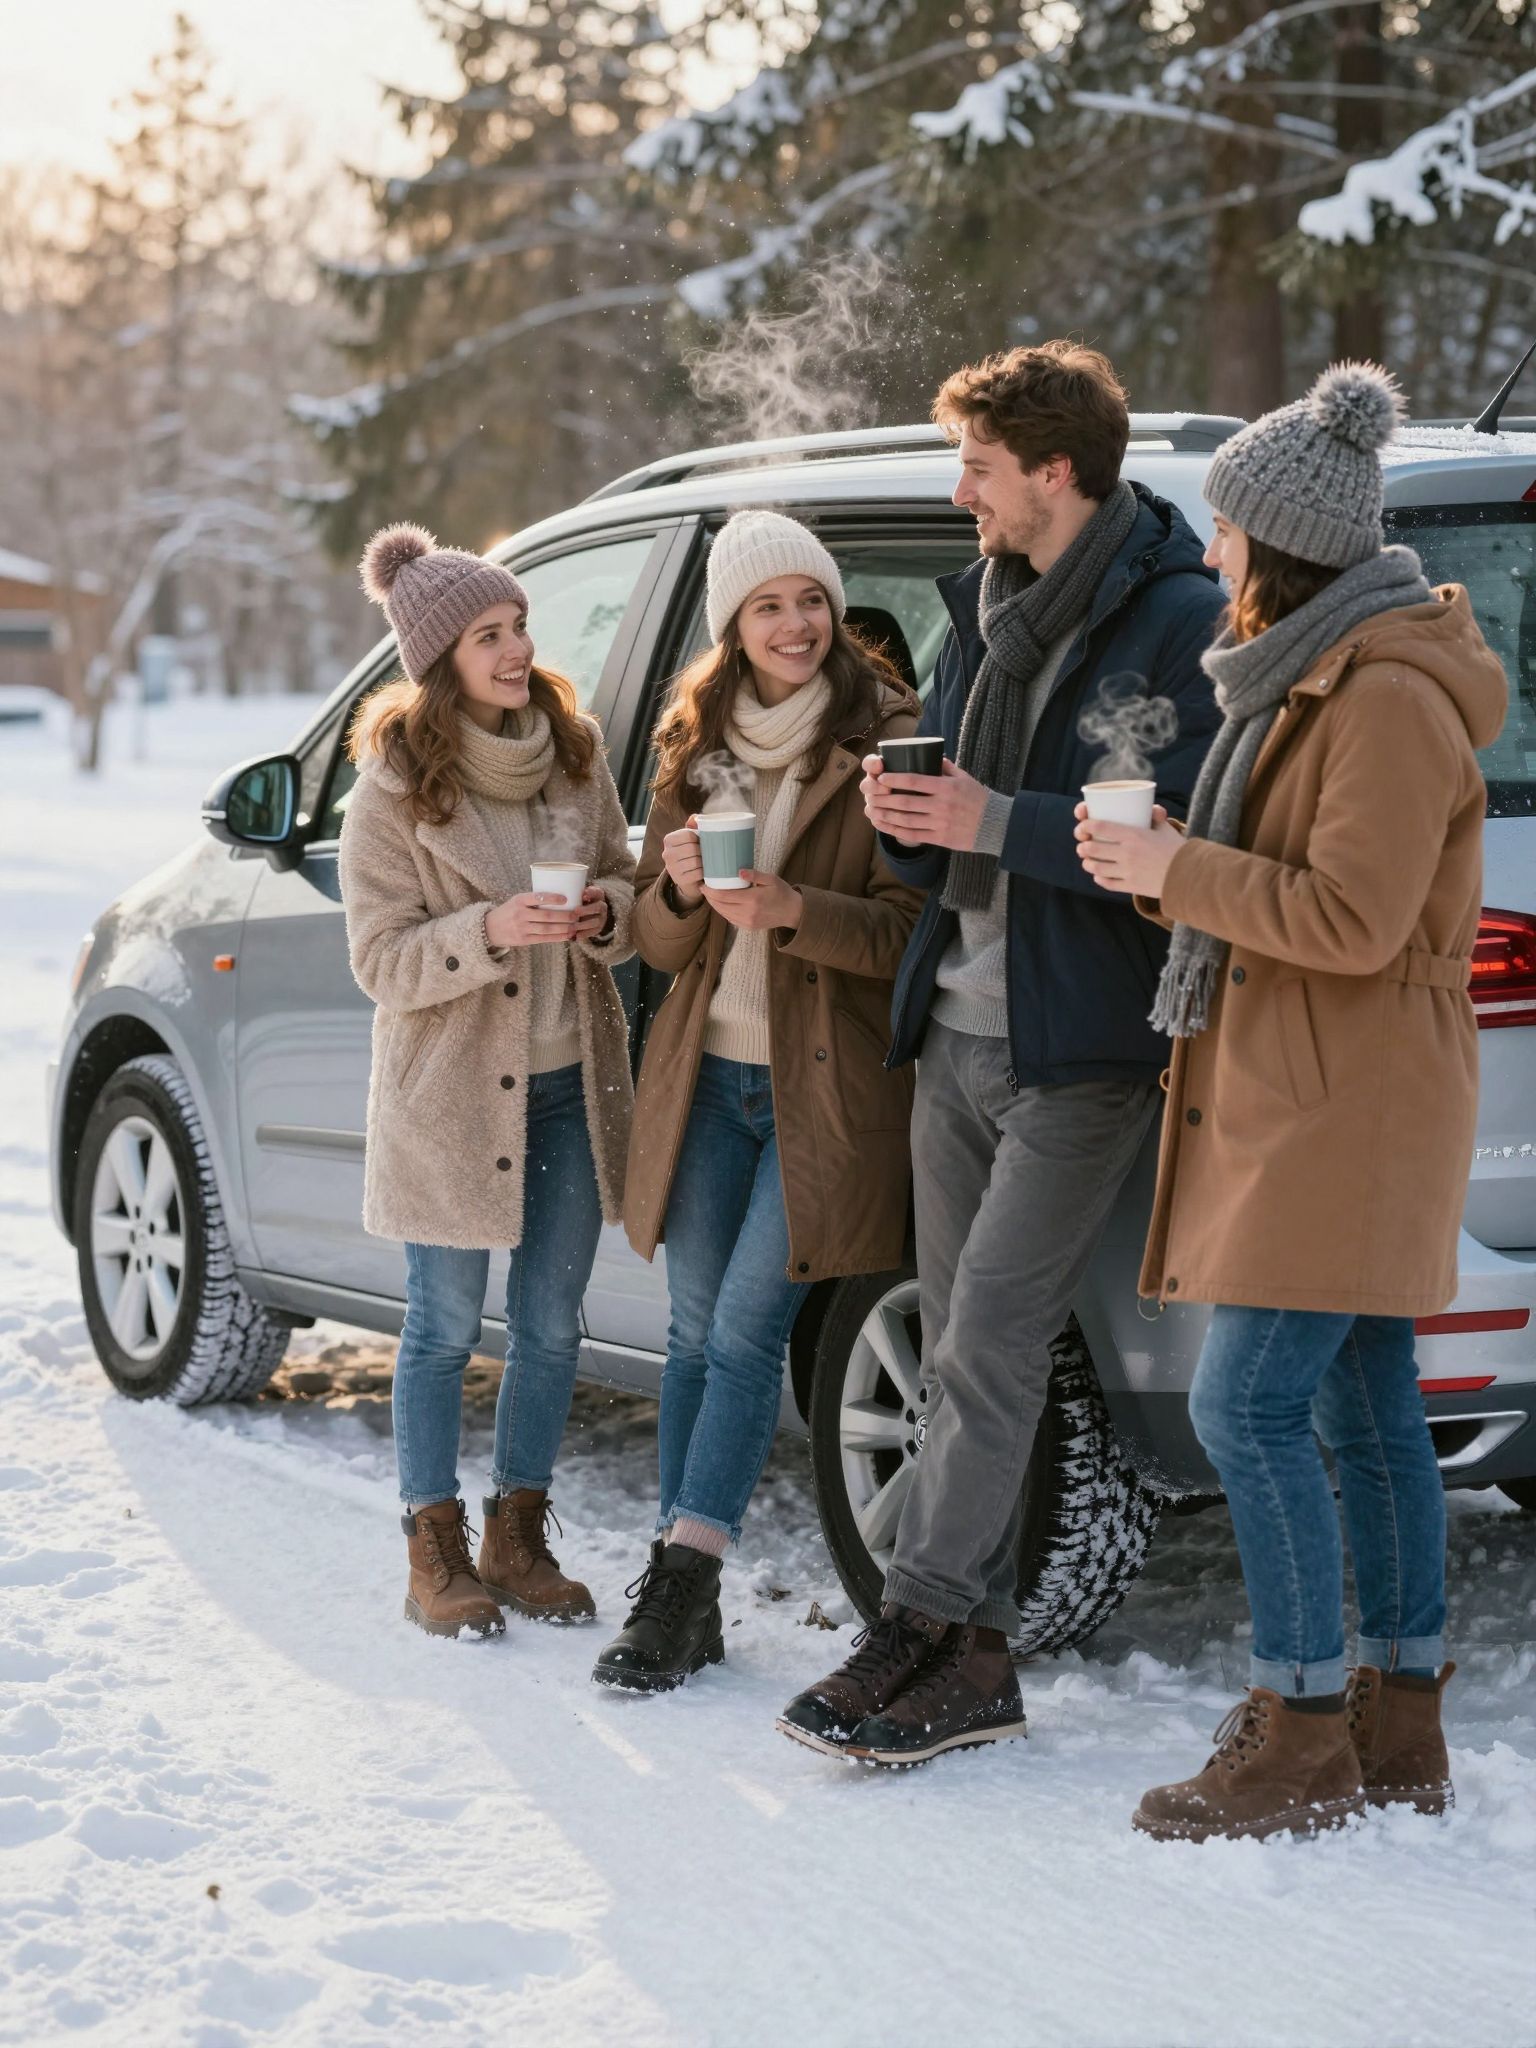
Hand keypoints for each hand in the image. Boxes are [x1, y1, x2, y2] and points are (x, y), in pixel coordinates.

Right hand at [485, 891, 578, 947]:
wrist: (489, 928)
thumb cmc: (509, 911)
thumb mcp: (516, 900)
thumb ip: (533, 900)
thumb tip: (560, 898)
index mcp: (519, 901)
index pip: (537, 897)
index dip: (552, 898)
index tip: (565, 898)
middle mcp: (520, 914)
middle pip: (546, 916)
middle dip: (564, 916)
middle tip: (576, 914)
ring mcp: (522, 928)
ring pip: (546, 929)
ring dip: (563, 928)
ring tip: (575, 926)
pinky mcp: (523, 940)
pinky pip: (543, 939)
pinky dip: (557, 937)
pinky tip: (567, 936)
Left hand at [570, 884, 610, 939]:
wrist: (590, 914)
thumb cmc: (582, 902)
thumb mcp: (581, 895)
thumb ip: (577, 895)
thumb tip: (573, 897)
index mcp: (598, 896)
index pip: (597, 892)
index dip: (591, 893)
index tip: (583, 895)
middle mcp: (602, 906)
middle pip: (597, 908)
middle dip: (585, 911)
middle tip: (573, 913)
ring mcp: (602, 918)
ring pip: (595, 922)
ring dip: (582, 925)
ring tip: (571, 928)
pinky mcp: (598, 928)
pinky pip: (592, 932)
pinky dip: (583, 935)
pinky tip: (574, 937)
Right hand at [661, 821, 704, 907]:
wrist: (689, 878)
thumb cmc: (692, 853)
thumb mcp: (692, 838)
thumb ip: (694, 824)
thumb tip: (695, 817)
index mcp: (669, 839)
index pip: (689, 835)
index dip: (700, 838)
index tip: (702, 842)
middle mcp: (666, 853)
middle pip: (693, 849)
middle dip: (703, 851)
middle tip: (706, 853)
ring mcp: (671, 868)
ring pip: (696, 861)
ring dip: (704, 862)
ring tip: (705, 862)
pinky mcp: (679, 880)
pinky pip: (697, 873)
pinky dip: (703, 873)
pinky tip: (703, 872)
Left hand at [702, 870, 802, 930]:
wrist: (793, 912)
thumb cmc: (782, 892)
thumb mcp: (771, 879)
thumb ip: (755, 875)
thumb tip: (739, 871)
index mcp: (753, 899)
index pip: (724, 896)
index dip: (710, 891)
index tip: (703, 884)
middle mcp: (748, 912)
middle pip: (721, 905)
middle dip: (710, 897)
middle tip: (705, 888)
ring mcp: (748, 922)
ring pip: (724, 914)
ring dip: (715, 905)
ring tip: (711, 896)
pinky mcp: (748, 927)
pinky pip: (730, 919)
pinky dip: (723, 911)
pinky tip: (721, 904)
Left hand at [862, 757, 986, 850]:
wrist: (995, 824)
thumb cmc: (979, 798)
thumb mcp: (964, 778)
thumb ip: (945, 767)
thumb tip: (930, 755)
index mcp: (946, 787)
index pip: (914, 781)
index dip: (895, 779)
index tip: (882, 777)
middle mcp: (941, 805)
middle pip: (905, 802)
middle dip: (884, 799)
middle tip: (870, 796)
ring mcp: (940, 823)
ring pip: (906, 820)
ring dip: (886, 816)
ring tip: (872, 811)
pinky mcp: (940, 838)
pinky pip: (913, 835)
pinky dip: (896, 831)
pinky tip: (885, 826)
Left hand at [1073, 803, 1181, 895]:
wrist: (1190, 876)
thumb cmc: (1178, 850)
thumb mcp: (1166, 829)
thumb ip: (1156, 817)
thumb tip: (1152, 808)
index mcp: (1133, 835)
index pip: (1100, 827)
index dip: (1085, 826)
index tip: (1082, 826)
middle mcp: (1126, 853)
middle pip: (1092, 849)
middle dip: (1083, 847)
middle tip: (1083, 845)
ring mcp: (1127, 871)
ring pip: (1096, 867)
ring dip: (1088, 863)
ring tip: (1088, 861)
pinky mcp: (1130, 886)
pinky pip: (1107, 883)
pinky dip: (1099, 879)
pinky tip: (1099, 875)